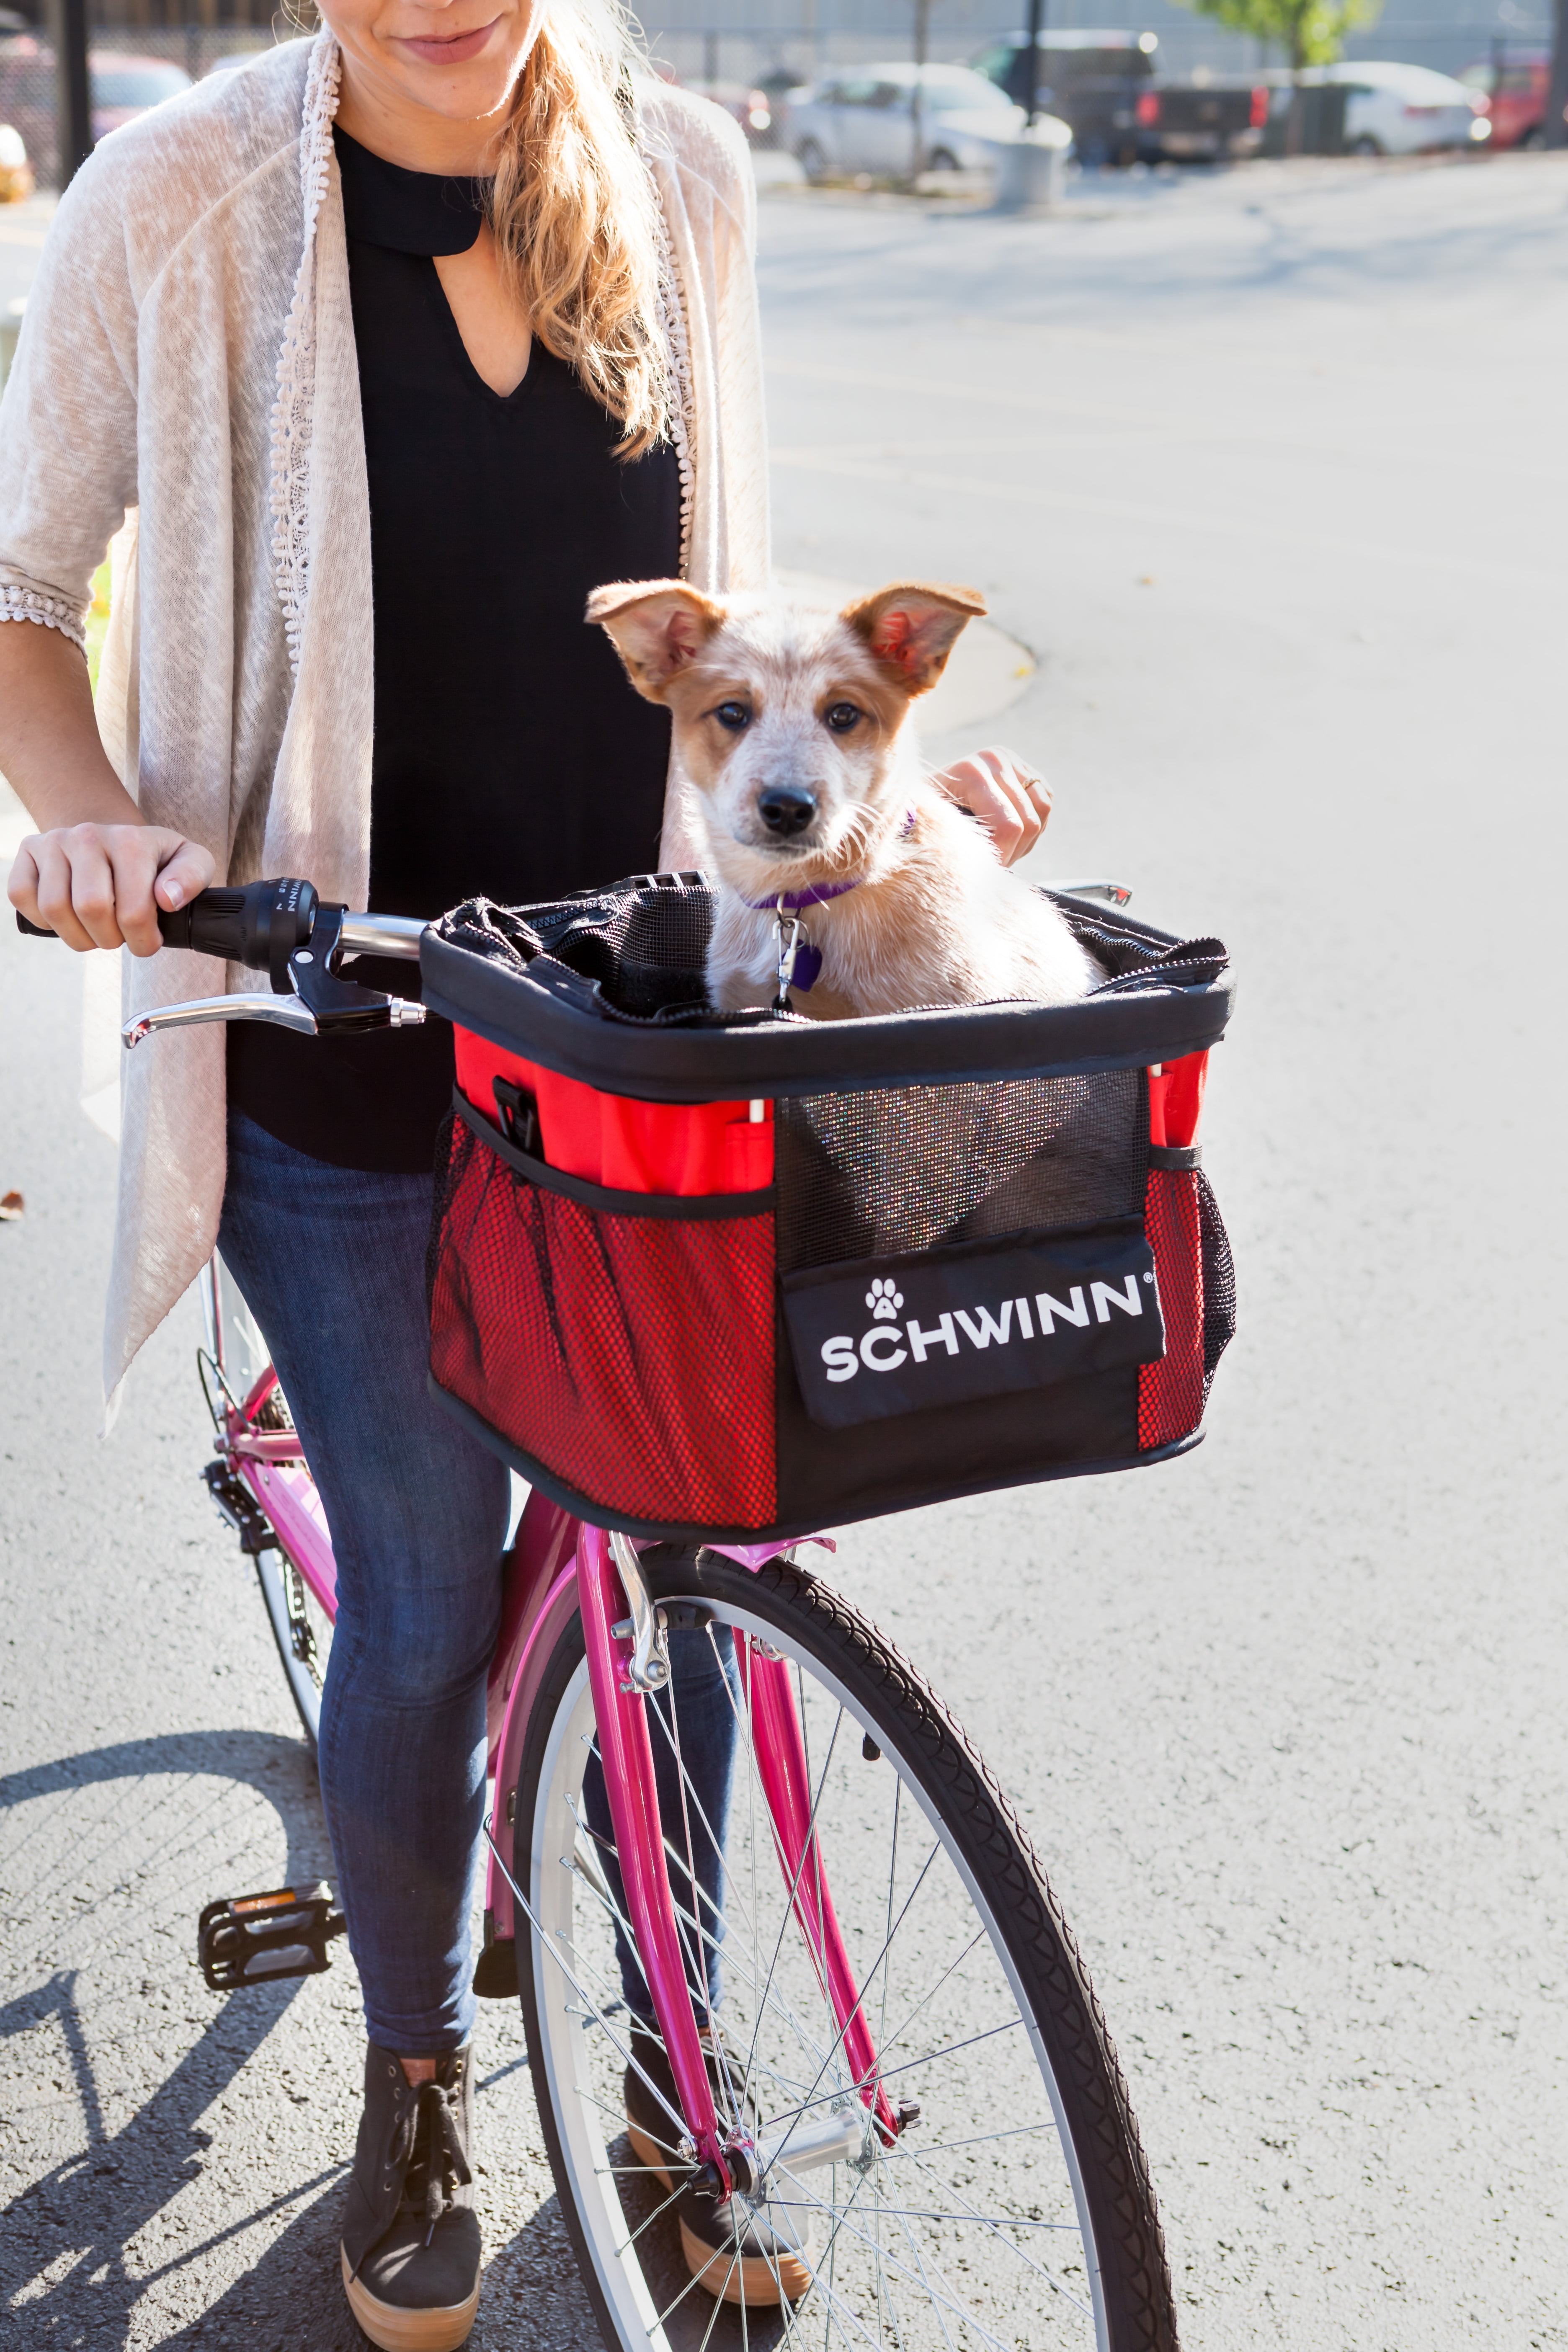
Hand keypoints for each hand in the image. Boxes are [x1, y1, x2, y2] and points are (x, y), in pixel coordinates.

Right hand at [7, 822, 215, 954]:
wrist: (112, 839)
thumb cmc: (152, 859)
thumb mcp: (189, 861)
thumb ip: (192, 877)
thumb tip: (167, 898)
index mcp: (130, 840)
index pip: (133, 911)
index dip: (142, 941)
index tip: (147, 940)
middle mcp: (88, 835)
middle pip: (90, 910)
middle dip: (109, 939)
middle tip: (119, 936)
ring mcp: (54, 841)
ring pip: (54, 909)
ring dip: (78, 936)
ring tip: (95, 931)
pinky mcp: (28, 852)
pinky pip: (22, 896)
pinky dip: (43, 920)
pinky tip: (68, 918)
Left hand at [930, 746, 1051, 869]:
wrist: (927, 795)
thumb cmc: (926, 818)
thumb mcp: (933, 828)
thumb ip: (954, 839)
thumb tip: (976, 865)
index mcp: (972, 772)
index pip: (1008, 826)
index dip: (1002, 855)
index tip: (985, 869)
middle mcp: (995, 759)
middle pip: (1029, 822)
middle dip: (1014, 850)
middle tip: (993, 862)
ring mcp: (1013, 760)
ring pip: (1043, 811)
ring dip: (1026, 839)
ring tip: (1001, 847)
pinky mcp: (1025, 767)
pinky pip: (1046, 803)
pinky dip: (1034, 825)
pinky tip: (1011, 833)